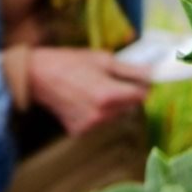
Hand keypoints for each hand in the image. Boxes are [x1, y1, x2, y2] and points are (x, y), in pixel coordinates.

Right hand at [28, 48, 150, 134]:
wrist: (38, 77)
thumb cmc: (70, 63)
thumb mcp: (103, 59)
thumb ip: (130, 69)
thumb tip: (153, 73)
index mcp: (108, 95)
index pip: (141, 96)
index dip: (144, 86)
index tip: (141, 78)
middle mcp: (100, 115)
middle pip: (130, 107)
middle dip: (127, 94)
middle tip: (112, 79)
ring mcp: (89, 125)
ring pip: (115, 115)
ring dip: (113, 104)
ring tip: (95, 87)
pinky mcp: (79, 131)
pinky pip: (98, 122)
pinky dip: (97, 112)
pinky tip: (84, 99)